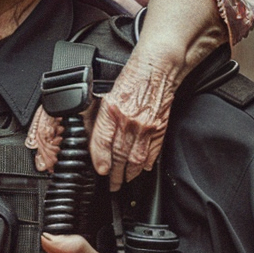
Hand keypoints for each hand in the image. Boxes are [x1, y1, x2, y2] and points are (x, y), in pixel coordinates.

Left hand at [25, 50, 175, 190]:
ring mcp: (146, 126)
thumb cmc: (133, 77)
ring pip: (136, 158)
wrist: (157, 67)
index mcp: (112, 110)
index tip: (100, 172)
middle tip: (112, 184)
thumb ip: (102, 117)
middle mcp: (129, 120)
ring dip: (130, 173)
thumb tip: (93, 137)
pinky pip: (153, 151)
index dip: (100, 161)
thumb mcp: (108, 94)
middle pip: (119, 155)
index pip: (102, 142)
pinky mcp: (160, 127)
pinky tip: (143, 169)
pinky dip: (148, 163)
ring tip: (125, 180)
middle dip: (115, 174)